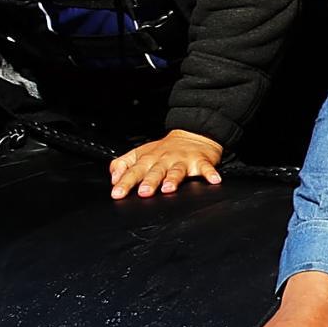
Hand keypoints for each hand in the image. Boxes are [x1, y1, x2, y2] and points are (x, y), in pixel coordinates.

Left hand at [108, 129, 223, 198]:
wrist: (192, 133)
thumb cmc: (165, 149)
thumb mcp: (140, 153)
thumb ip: (123, 164)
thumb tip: (113, 178)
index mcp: (148, 159)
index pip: (133, 171)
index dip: (125, 182)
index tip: (117, 193)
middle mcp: (164, 160)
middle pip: (155, 171)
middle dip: (149, 182)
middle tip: (143, 192)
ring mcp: (183, 160)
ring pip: (177, 171)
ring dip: (173, 179)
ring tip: (169, 188)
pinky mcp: (201, 161)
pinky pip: (206, 168)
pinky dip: (210, 174)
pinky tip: (214, 180)